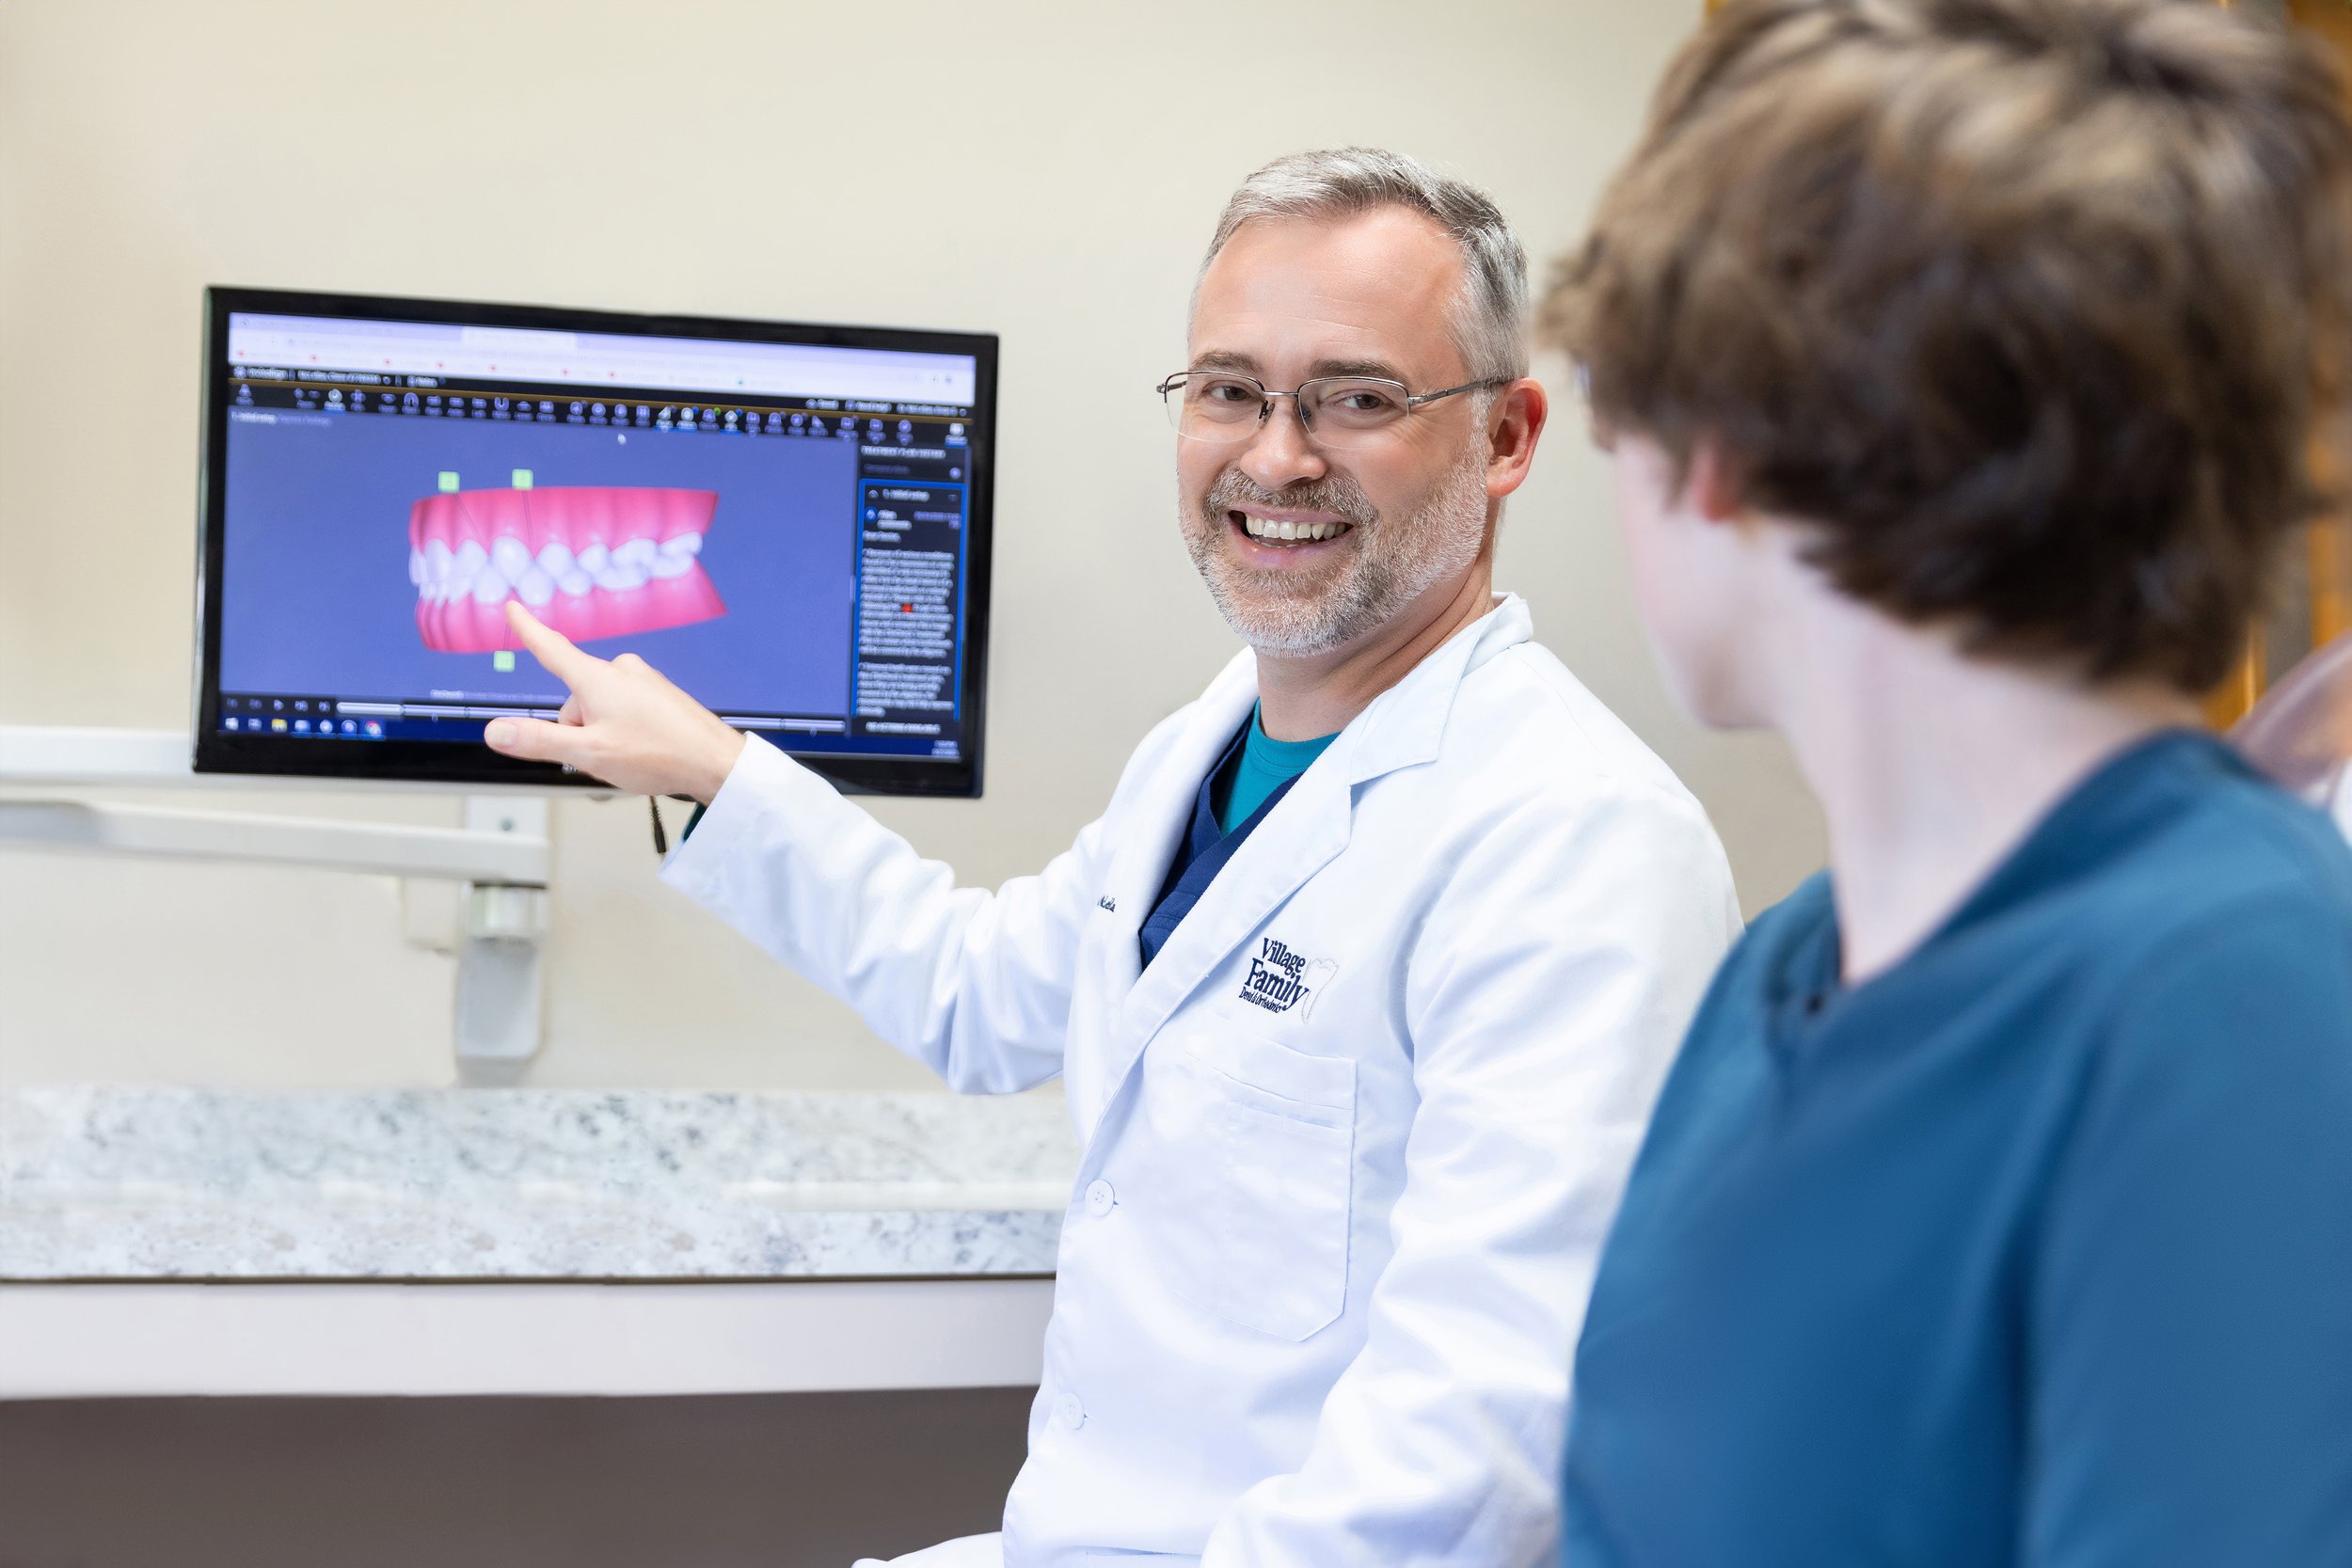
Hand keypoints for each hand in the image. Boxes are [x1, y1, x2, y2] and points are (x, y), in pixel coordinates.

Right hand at [481, 601, 746, 802]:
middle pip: (575, 700)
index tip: (514, 608)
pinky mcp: (660, 695)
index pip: (551, 648)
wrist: (716, 763)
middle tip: (607, 756)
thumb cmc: (658, 755)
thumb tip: (494, 731)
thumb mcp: (589, 753)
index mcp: (597, 679)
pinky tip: (645, 752)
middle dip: (580, 731)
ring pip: (600, 709)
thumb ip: (538, 741)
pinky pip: (625, 712)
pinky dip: (625, 734)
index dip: (528, 629)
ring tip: (633, 757)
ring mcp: (643, 681)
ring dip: (604, 735)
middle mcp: (620, 671)